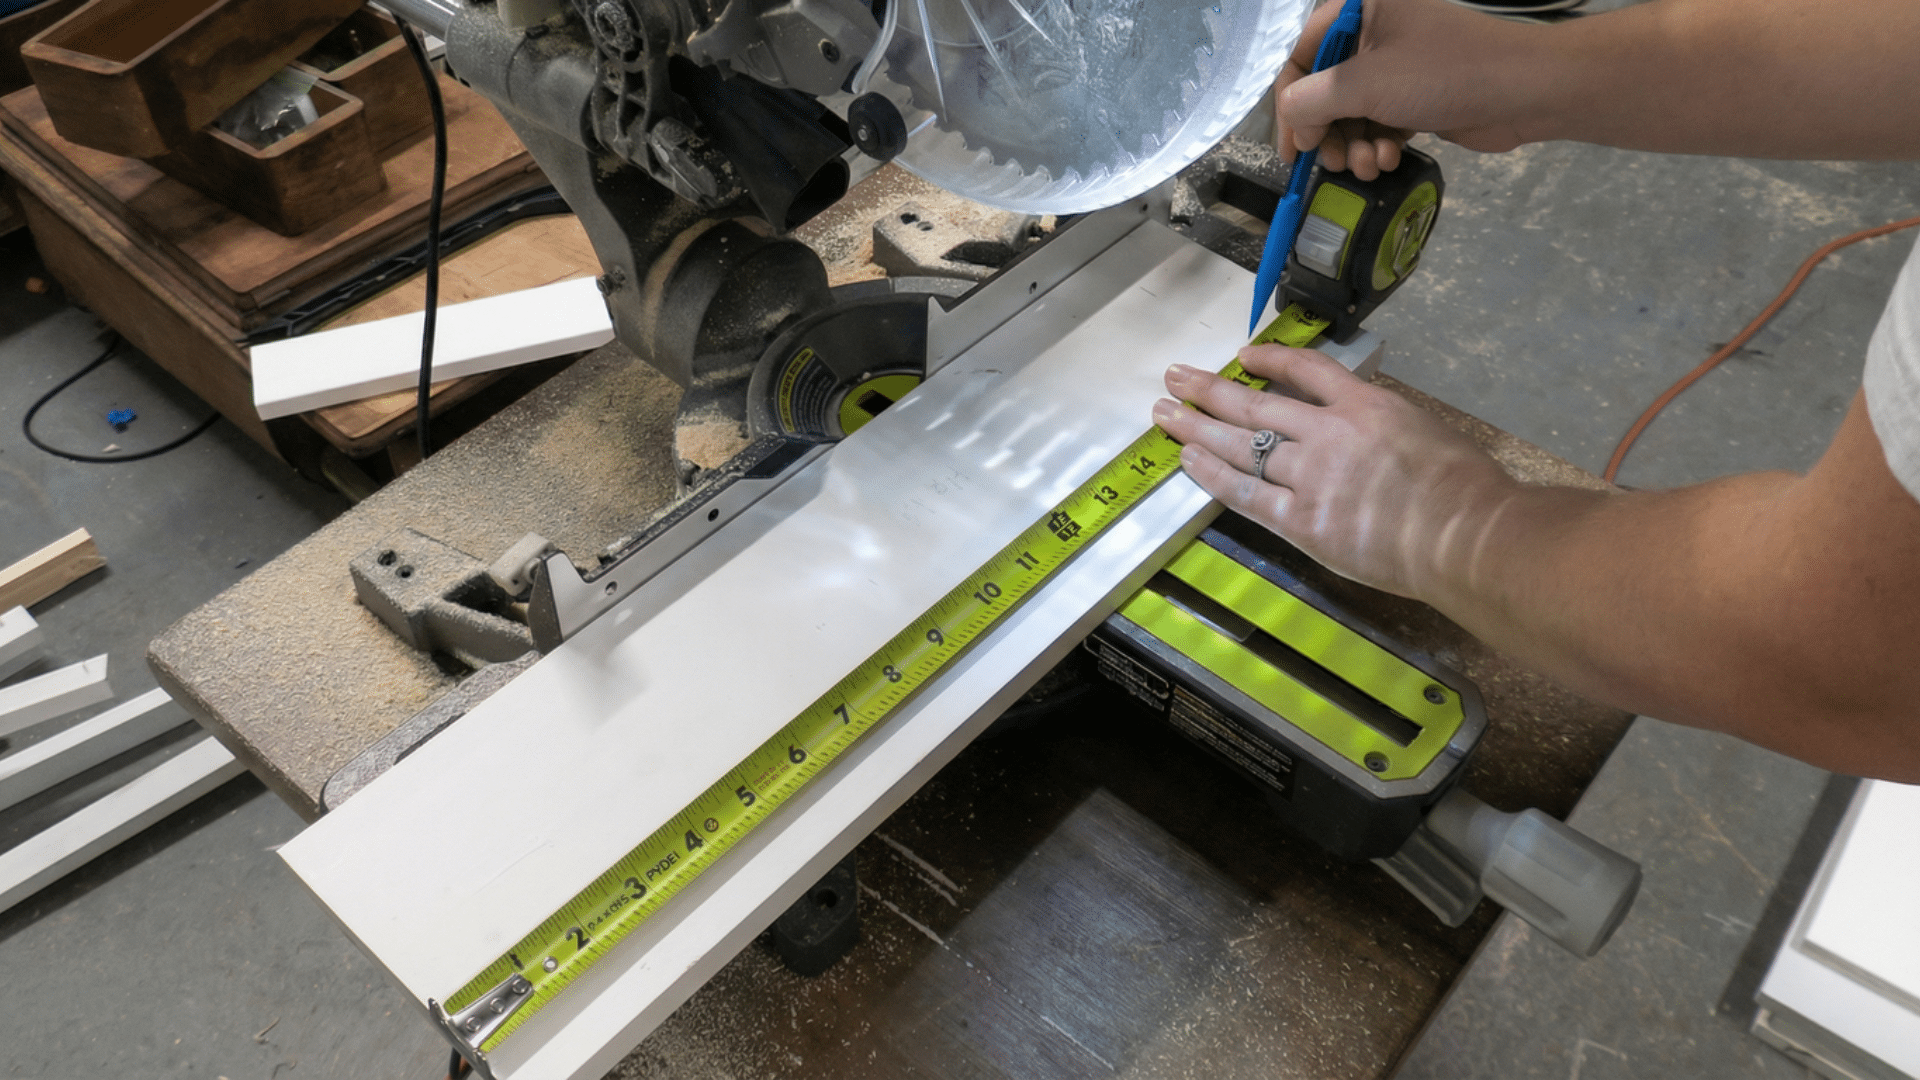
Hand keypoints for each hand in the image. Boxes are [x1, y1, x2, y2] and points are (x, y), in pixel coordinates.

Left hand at [1153, 346, 1520, 599]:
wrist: (1464, 533)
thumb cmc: (1465, 491)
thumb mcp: (1429, 434)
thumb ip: (1387, 430)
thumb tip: (1368, 438)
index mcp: (1368, 405)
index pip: (1310, 370)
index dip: (1272, 359)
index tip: (1245, 354)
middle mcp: (1330, 432)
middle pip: (1258, 402)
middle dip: (1212, 388)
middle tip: (1177, 376)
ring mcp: (1311, 475)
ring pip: (1242, 443)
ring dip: (1198, 426)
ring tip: (1165, 413)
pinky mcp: (1301, 519)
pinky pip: (1245, 492)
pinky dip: (1213, 474)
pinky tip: (1188, 459)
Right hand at [1274, 0, 1543, 178]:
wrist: (1523, 90)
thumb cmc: (1442, 74)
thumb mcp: (1366, 84)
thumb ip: (1311, 101)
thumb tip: (1292, 122)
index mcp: (1359, 9)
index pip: (1301, 56)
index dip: (1290, 105)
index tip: (1292, 150)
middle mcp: (1374, 32)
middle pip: (1324, 90)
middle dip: (1328, 133)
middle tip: (1335, 162)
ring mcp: (1397, 65)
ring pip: (1351, 113)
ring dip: (1354, 146)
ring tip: (1370, 165)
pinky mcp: (1415, 95)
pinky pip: (1378, 123)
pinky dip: (1377, 145)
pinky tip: (1390, 160)